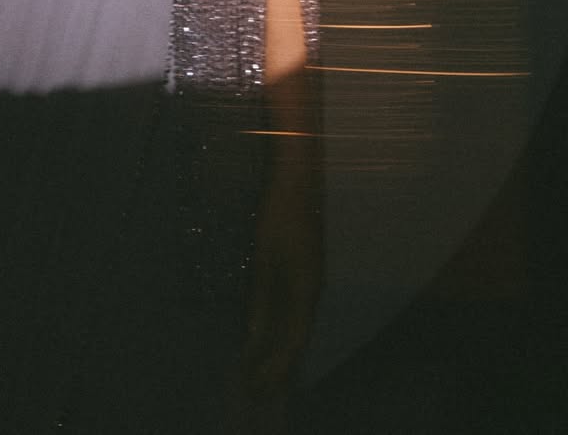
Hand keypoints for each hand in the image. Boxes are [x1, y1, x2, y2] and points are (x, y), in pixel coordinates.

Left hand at [245, 175, 322, 394]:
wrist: (298, 179)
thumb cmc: (279, 214)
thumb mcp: (264, 257)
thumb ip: (261, 297)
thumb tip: (254, 336)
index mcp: (307, 290)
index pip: (293, 342)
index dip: (276, 367)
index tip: (256, 387)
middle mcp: (313, 289)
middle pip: (296, 337)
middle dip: (277, 365)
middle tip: (255, 389)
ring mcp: (310, 278)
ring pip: (294, 323)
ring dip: (277, 347)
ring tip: (258, 369)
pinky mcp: (302, 267)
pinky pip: (292, 307)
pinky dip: (278, 326)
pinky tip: (266, 332)